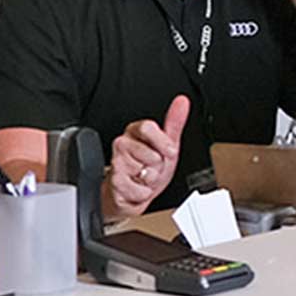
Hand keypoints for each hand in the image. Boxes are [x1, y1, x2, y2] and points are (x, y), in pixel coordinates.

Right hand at [103, 94, 190, 218]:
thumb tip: (182, 101)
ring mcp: (116, 162)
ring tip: (144, 177)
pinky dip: (143, 193)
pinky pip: (138, 189)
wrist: (134, 193)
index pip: (147, 127)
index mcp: (136, 131)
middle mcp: (122, 143)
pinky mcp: (113, 181)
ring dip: (150, 180)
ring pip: (143, 172)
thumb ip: (174, 123)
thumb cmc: (149, 167)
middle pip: (149, 153)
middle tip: (153, 167)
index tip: (169, 151)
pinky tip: (138, 188)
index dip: (162, 142)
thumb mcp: (167, 145)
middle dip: (157, 166)